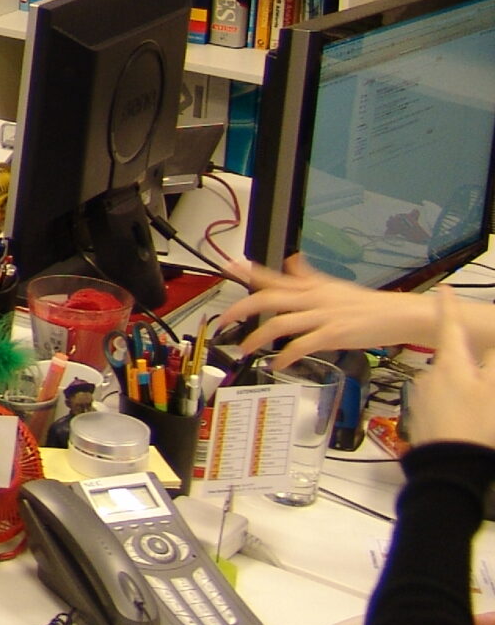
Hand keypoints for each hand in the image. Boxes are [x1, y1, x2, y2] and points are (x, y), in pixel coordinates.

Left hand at [220, 254, 428, 362]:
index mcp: (312, 287)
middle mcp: (313, 298)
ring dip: (258, 337)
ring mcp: (323, 316)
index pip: (275, 277)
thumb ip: (309, 276)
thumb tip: (292, 260)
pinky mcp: (334, 334)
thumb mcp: (334, 286)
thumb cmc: (369, 305)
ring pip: (281, 323)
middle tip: (224, 321)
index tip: (228, 267)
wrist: (400, 315)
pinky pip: (303, 345)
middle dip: (242, 309)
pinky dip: (286, 356)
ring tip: (245, 348)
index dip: (250, 272)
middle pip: (269, 299)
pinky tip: (277, 364)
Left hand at [408, 293, 494, 452]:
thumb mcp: (494, 389)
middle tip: (483, 388)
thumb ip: (492, 363)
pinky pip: (442, 404)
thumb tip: (488, 348)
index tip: (443, 288)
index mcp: (451, 363)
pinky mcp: (421, 417)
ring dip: (463, 389)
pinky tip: (466, 422)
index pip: (449, 327)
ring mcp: (424, 397)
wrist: (449, 466)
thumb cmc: (478, 423)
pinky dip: (454, 407)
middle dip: (468, 365)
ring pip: (448, 384)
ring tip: (479, 410)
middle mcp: (431, 375)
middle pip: (454, 361)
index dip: (448, 307)